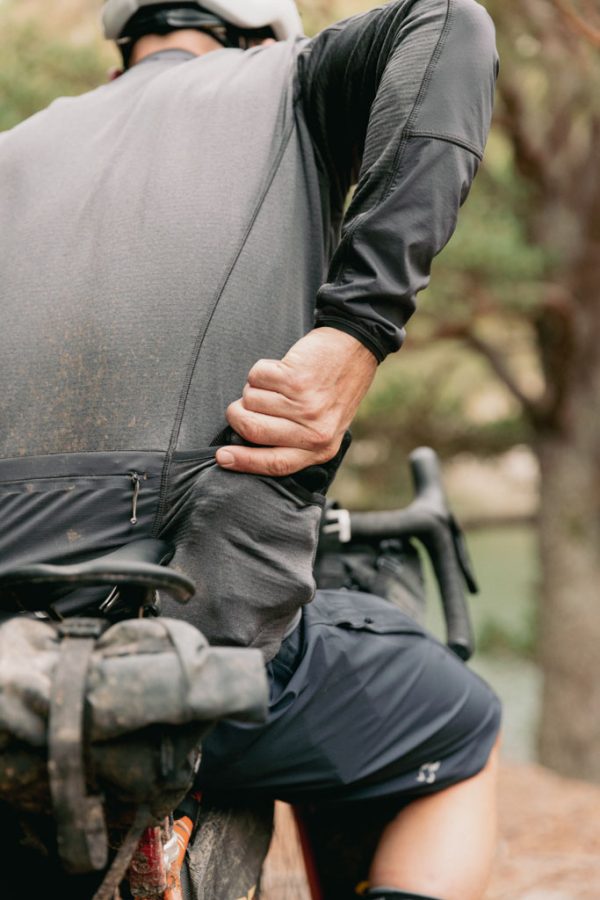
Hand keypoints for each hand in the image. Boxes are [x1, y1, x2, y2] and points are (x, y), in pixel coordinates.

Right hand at [216, 328, 377, 475]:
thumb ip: (295, 441)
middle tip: (240, 406)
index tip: (223, 457)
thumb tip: (248, 446)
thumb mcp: (325, 426)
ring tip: (278, 384)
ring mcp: (305, 406)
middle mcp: (314, 432)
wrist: (355, 350)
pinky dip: (262, 370)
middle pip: (253, 431)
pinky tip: (282, 368)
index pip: (275, 464)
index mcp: (320, 449)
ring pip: (251, 400)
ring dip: (255, 388)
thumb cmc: (334, 388)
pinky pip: (256, 377)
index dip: (244, 462)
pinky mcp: (297, 379)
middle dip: (237, 415)